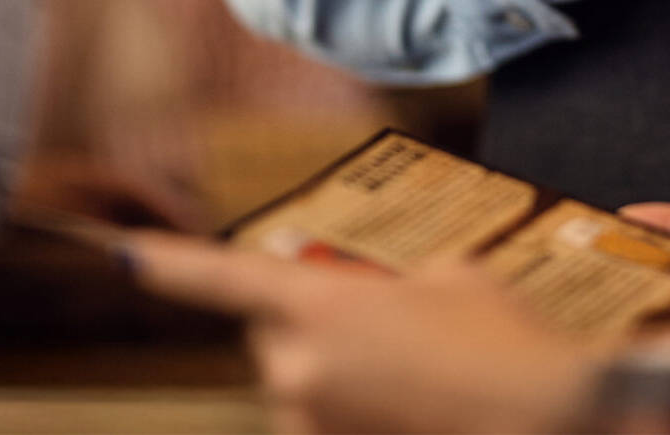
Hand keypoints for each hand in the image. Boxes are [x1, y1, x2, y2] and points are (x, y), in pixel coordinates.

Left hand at [126, 233, 603, 433]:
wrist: (546, 419)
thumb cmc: (504, 342)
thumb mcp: (452, 277)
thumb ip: (395, 282)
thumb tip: (384, 301)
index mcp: (319, 305)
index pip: (223, 276)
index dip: (169, 262)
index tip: (124, 252)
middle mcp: (296, 370)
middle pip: (274, 333)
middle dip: (312, 322)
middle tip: (385, 323)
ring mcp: (310, 424)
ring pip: (302, 382)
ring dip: (339, 372)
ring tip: (420, 374)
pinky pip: (329, 420)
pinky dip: (360, 410)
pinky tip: (417, 404)